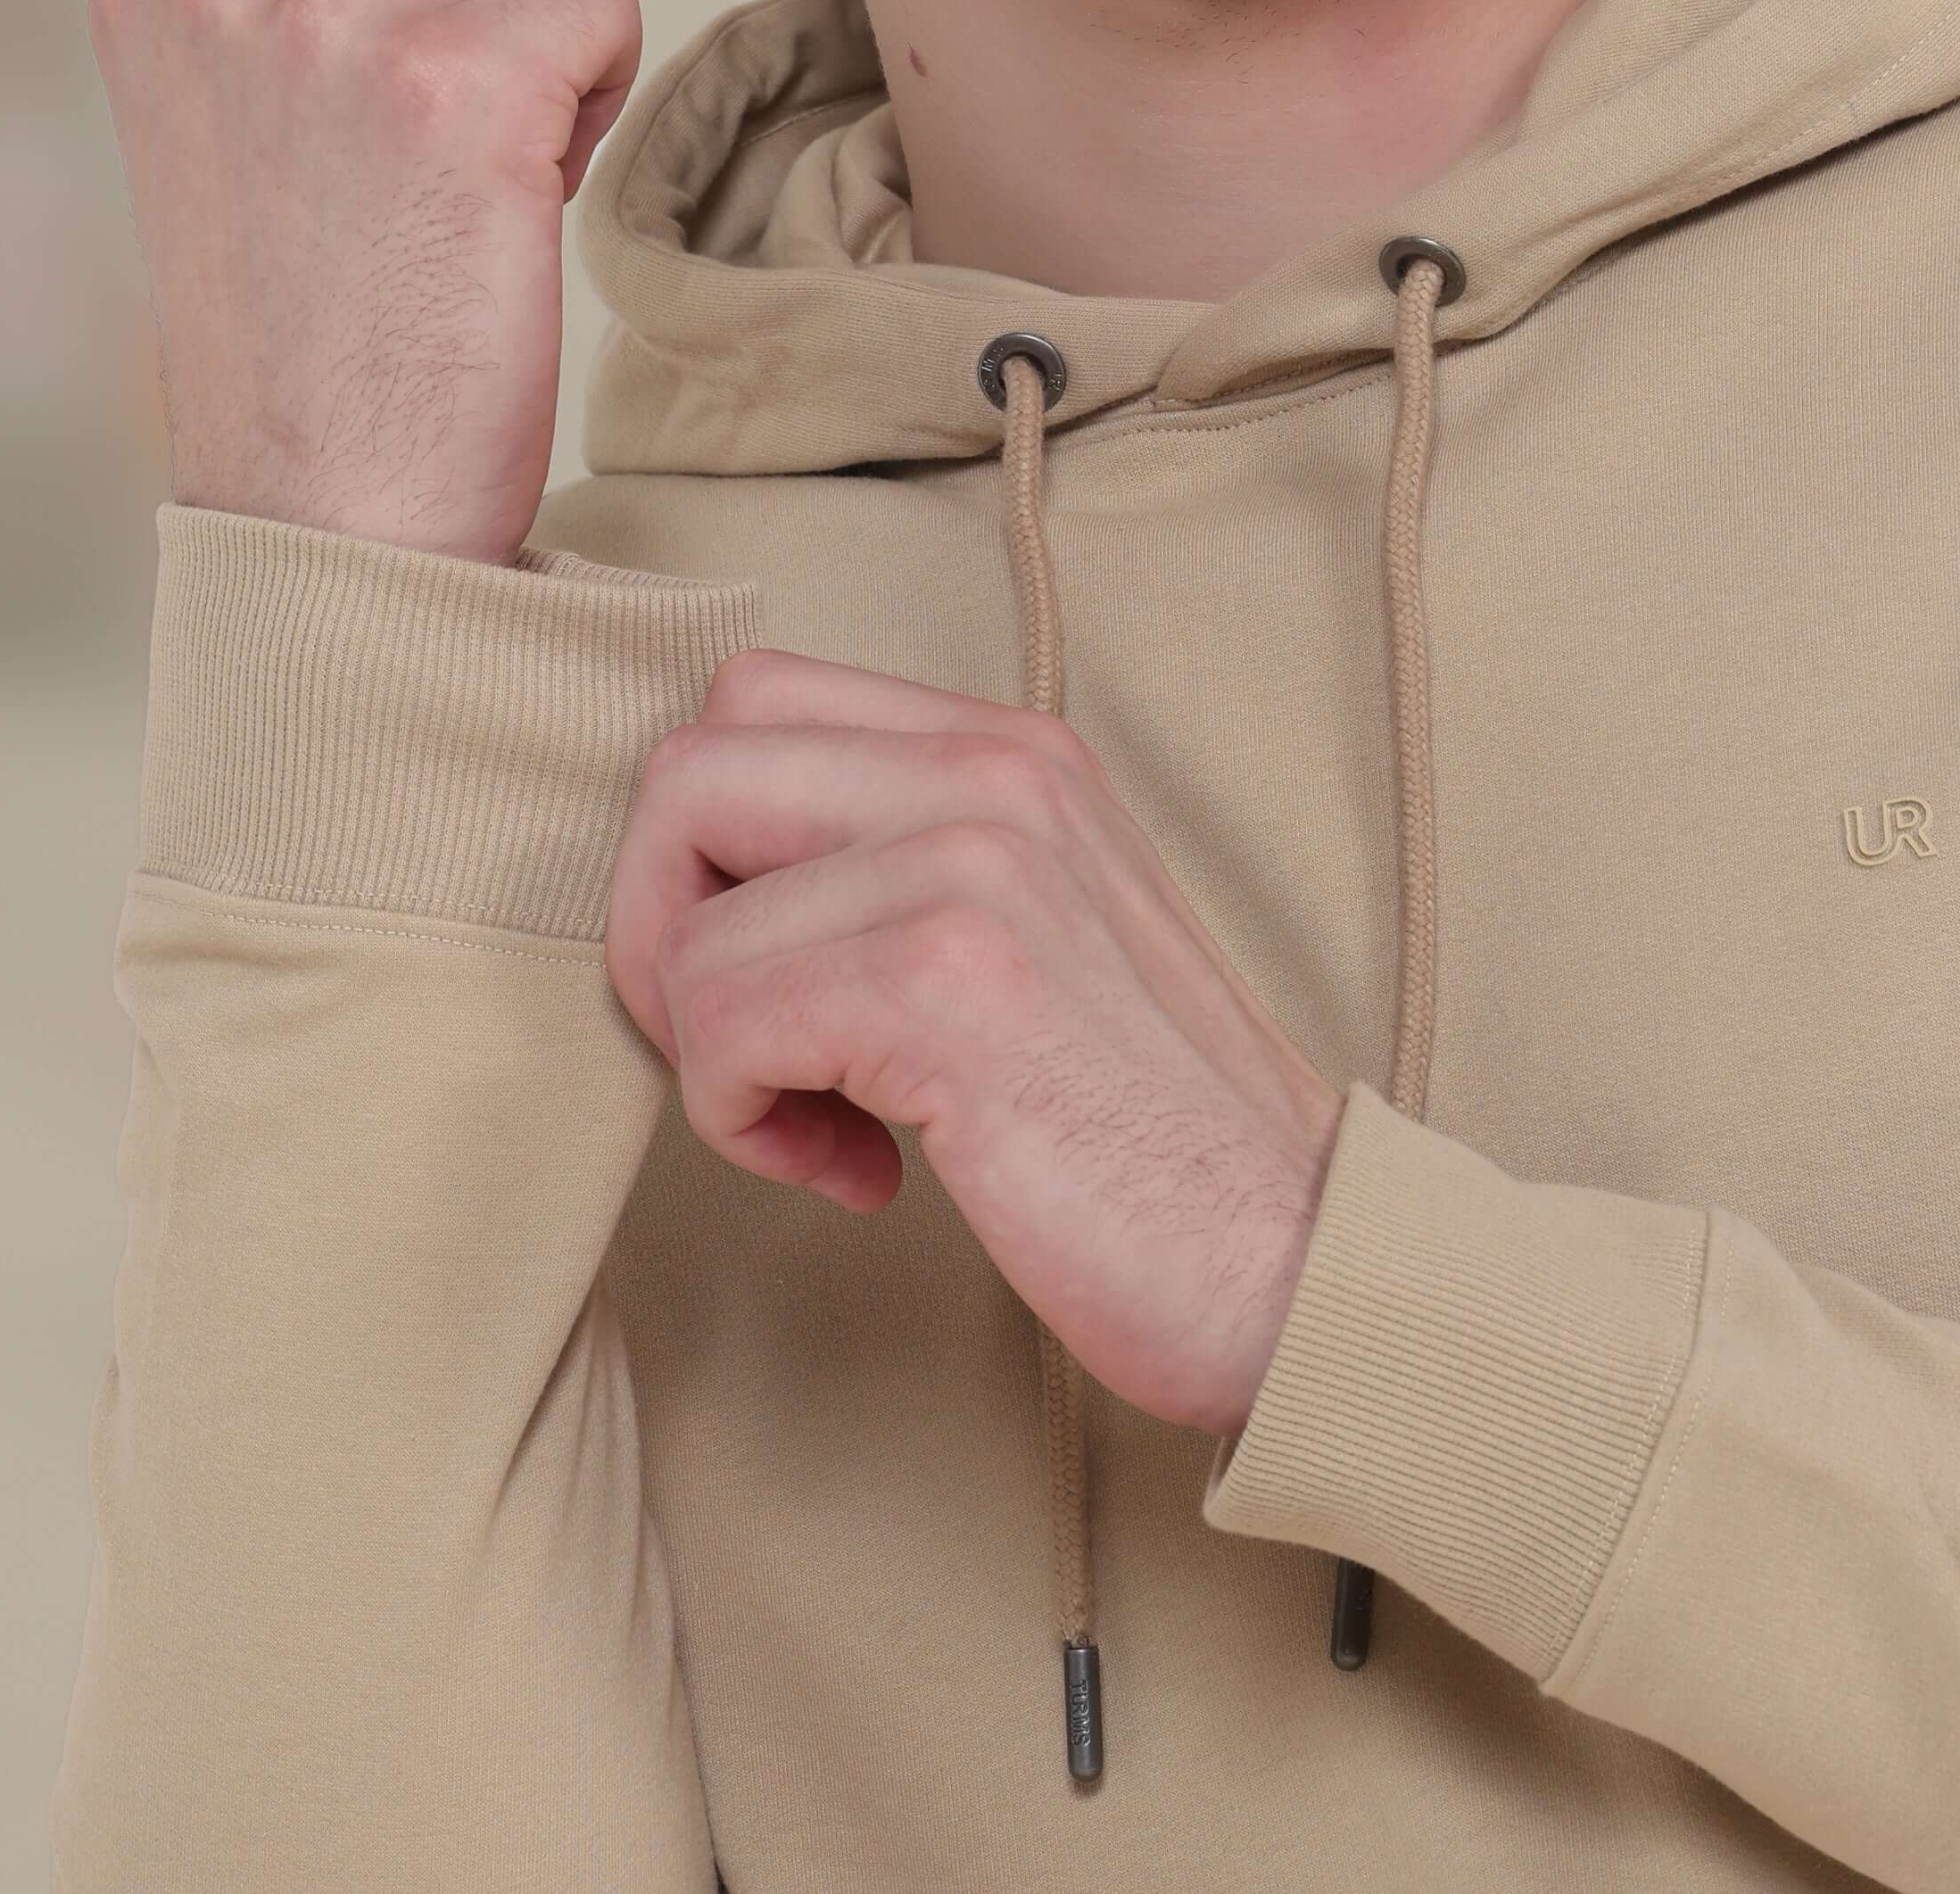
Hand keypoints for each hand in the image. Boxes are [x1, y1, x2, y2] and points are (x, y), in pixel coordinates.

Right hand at [86, 0, 641, 565]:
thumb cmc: (313, 316)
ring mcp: (336, 23)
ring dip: (556, 27)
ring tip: (483, 158)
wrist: (327, 505)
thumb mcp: (227, 97)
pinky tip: (526, 187)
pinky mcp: (456, 89)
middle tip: (456, 113)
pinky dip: (602, 84)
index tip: (396, 43)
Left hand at [606, 648, 1348, 1441]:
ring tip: (828, 1128)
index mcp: (1013, 750)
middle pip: (686, 773)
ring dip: (713, 1057)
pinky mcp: (947, 983)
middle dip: (664, 933)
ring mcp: (975, 863)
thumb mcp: (1038, 930)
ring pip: (687, 921)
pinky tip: (861, 1173)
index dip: (705, 848)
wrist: (1295, 1258)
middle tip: (747, 1051)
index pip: (751, 701)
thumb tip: (707, 881)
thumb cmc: (1150, 1132)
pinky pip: (720, 1021)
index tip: (773, 972)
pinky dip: (743, 1122)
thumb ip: (903, 862)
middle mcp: (995, 772)